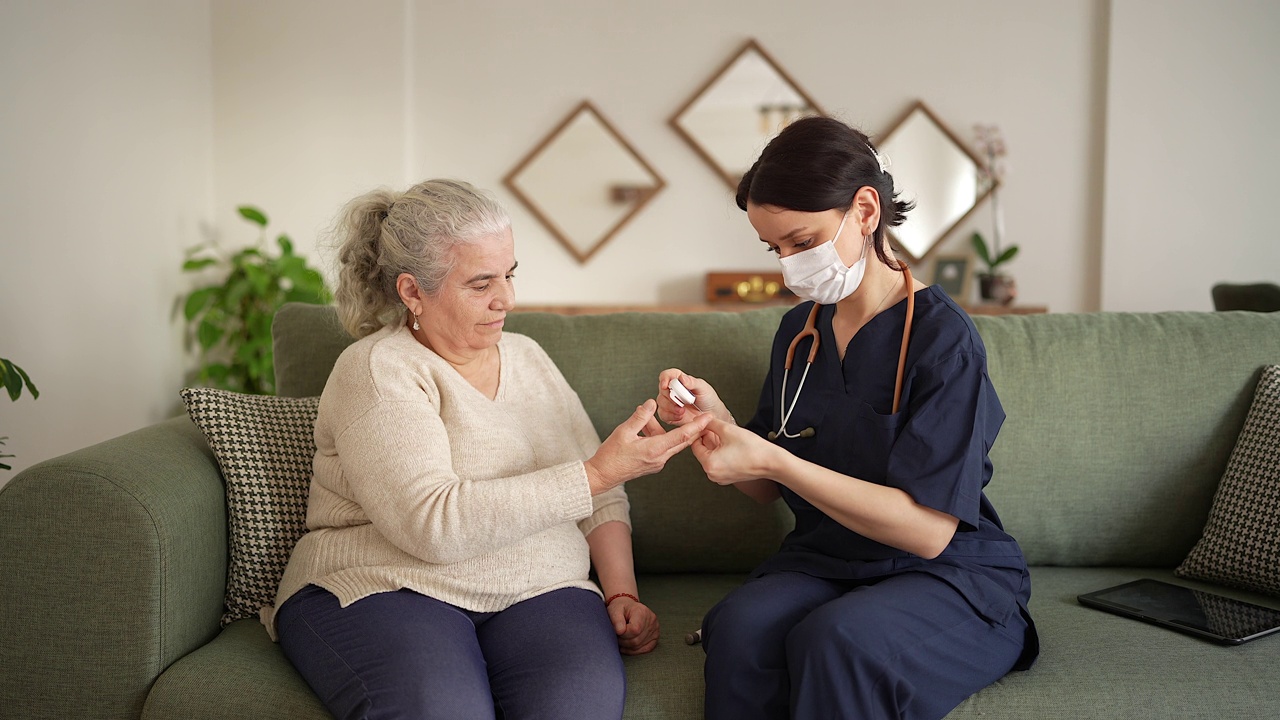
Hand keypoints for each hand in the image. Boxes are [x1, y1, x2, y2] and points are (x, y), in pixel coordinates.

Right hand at [583, 399, 712, 494]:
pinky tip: (646, 429)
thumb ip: (641, 416)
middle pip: (683, 441)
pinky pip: (663, 447)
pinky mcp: (653, 464)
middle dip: (694, 428)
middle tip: (704, 416)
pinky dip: (660, 436)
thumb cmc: (611, 455)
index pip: (682, 435)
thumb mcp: (624, 431)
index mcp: (655, 449)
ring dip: (666, 429)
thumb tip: (652, 403)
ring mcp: (658, 463)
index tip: (708, 417)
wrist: (603, 475)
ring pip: (671, 443)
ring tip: (646, 418)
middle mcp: (660, 458)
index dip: (697, 425)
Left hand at [607, 597, 659, 654]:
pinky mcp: (655, 636)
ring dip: (627, 646)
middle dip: (624, 641)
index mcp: (642, 612)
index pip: (635, 630)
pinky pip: (646, 649)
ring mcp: (655, 629)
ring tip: (622, 639)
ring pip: (639, 646)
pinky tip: (627, 647)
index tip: (617, 631)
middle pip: (637, 640)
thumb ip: (616, 620)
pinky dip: (635, 650)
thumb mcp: (615, 610)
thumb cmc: (621, 609)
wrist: (628, 608)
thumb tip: (620, 632)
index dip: (624, 635)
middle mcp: (651, 620)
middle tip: (618, 636)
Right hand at [656, 369, 732, 425]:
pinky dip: (671, 416)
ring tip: (682, 410)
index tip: (666, 385)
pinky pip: (663, 414)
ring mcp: (669, 402)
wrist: (711, 415)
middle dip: (670, 397)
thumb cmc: (708, 399)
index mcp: (679, 380)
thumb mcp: (703, 388)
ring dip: (671, 407)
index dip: (664, 379)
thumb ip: (692, 382)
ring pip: (661, 402)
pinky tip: (680, 416)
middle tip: (681, 402)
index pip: (666, 375)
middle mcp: (672, 390)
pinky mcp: (669, 414)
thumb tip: (682, 378)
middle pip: (662, 390)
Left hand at [690, 418, 779, 485]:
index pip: (695, 445)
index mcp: (709, 464)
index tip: (704, 425)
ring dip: (716, 446)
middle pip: (703, 451)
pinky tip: (732, 447)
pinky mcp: (728, 478)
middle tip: (716, 429)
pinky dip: (722, 454)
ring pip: (712, 457)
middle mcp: (712, 474)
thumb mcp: (727, 430)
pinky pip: (720, 463)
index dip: (699, 432)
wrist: (771, 462)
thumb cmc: (753, 450)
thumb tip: (703, 420)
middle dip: (708, 439)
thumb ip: (711, 423)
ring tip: (727, 438)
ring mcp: (721, 478)